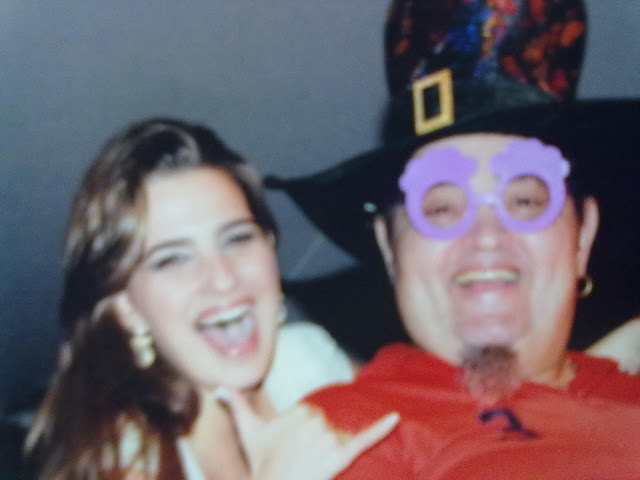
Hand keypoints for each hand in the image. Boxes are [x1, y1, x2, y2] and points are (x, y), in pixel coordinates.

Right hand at [215, 388, 398, 479]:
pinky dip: (381, 428)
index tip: (291, 448)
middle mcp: (315, 421)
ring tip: (310, 468)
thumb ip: (238, 406)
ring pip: (339, 438)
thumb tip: (222, 386)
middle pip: (328, 426)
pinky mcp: (343, 454)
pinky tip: (395, 417)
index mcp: (299, 410)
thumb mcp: (248, 433)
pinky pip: (364, 438)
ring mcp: (329, 439)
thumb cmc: (261, 464)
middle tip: (299, 461)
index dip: (304, 433)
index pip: (314, 414)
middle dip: (317, 443)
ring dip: (329, 453)